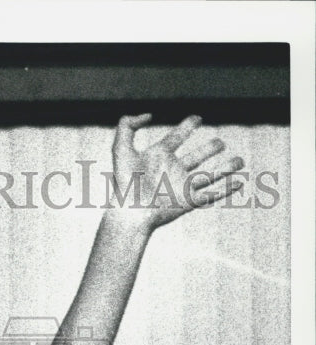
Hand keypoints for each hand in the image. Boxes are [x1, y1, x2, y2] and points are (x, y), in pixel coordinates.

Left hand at [110, 113, 244, 229]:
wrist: (129, 212)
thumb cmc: (124, 183)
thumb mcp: (120, 148)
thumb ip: (128, 125)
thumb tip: (149, 115)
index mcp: (158, 156)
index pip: (176, 137)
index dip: (187, 127)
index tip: (197, 119)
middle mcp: (172, 170)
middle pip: (196, 157)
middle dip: (209, 149)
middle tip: (220, 143)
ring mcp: (182, 186)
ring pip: (209, 175)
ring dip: (226, 168)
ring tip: (240, 160)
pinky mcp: (188, 201)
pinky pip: (212, 194)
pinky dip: (227, 189)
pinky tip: (240, 183)